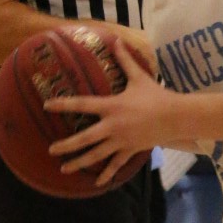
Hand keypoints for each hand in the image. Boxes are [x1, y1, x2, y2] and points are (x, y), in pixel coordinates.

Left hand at [45, 39, 164, 188]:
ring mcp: (120, 140)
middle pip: (84, 138)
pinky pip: (115, 164)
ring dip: (79, 162)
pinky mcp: (130, 150)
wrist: (175, 116)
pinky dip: (106, 173)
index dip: (63, 104)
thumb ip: (125, 60)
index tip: (47, 106)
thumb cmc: (156, 95)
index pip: (82, 105)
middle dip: (66, 145)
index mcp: (111, 106)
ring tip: (64, 169)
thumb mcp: (138, 77)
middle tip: (51, 150)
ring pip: (96, 154)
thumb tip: (117, 40)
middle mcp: (112, 126)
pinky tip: (97, 183)